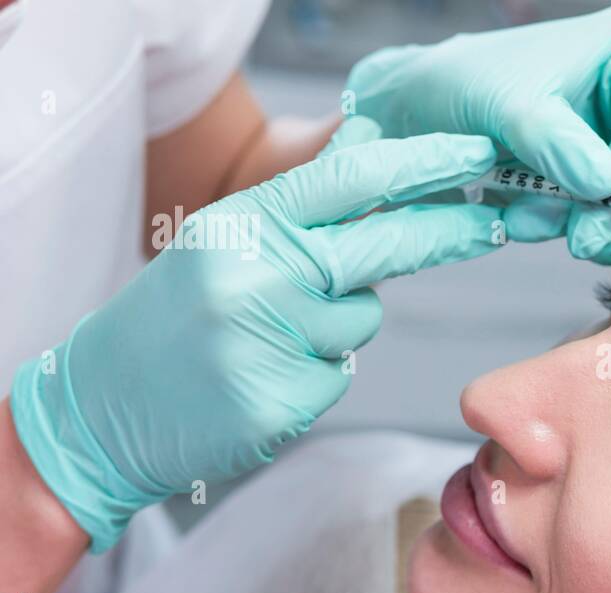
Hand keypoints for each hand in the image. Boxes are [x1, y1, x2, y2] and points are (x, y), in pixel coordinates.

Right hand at [10, 130, 504, 552]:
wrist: (101, 407)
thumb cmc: (174, 317)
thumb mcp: (226, 241)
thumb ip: (302, 206)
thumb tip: (375, 151)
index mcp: (243, 224)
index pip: (349, 182)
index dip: (421, 167)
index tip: (474, 158)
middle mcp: (257, 275)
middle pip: (382, 245)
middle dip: (447, 232)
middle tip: (493, 225)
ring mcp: (270, 341)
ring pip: (360, 321)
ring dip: (336, 327)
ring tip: (268, 337)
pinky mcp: (281, 400)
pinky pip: (337, 375)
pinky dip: (313, 375)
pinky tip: (261, 376)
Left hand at [345, 2, 610, 263]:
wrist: (436, 109)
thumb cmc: (468, 87)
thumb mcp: (505, 107)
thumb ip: (554, 143)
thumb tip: (607, 186)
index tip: (585, 230)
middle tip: (577, 244)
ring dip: (607, 229)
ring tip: (544, 227)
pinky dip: (600, 233)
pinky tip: (549, 225)